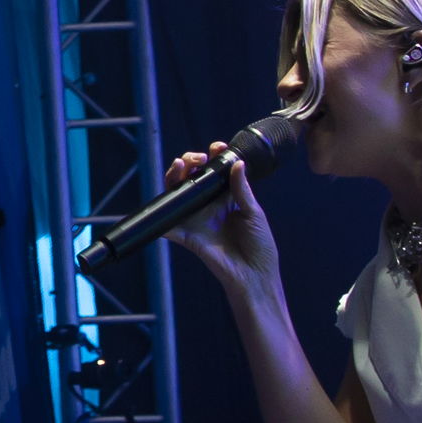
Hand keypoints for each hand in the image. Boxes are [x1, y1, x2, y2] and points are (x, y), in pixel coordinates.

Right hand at [158, 144, 282, 299]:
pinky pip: (168, 222)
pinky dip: (161, 213)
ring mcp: (196, 218)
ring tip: (182, 165)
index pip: (215, 171)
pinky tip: (168, 197)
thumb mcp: (254, 212)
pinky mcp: (186, 234)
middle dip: (191, 160)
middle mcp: (208, 205)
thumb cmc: (260, 246)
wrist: (254, 274)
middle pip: (192, 177)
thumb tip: (237, 163)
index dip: (214, 156)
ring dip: (174, 176)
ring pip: (176, 192)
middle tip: (199, 158)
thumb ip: (241, 189)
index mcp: (227, 198)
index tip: (218, 147)